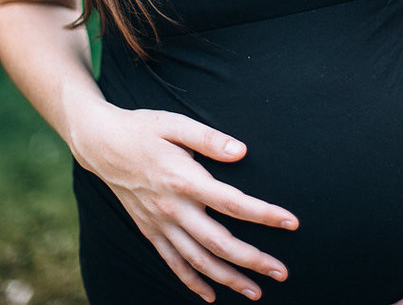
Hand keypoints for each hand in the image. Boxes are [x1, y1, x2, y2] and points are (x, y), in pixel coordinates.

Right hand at [72, 103, 298, 301]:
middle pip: (219, 243)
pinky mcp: (149, 231)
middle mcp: (173, 208)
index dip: (264, 215)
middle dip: (253, 260)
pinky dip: (192, 282)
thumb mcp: (175, 124)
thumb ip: (210, 138)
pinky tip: (210, 296)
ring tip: (256, 292)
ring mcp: (160, 223)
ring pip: (198, 261)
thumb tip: (242, 152)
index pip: (232, 203)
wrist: (101, 145)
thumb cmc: (143, 129)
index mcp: (184, 179)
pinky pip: (173, 263)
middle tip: (282, 272)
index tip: (291, 222)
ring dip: (228, 279)